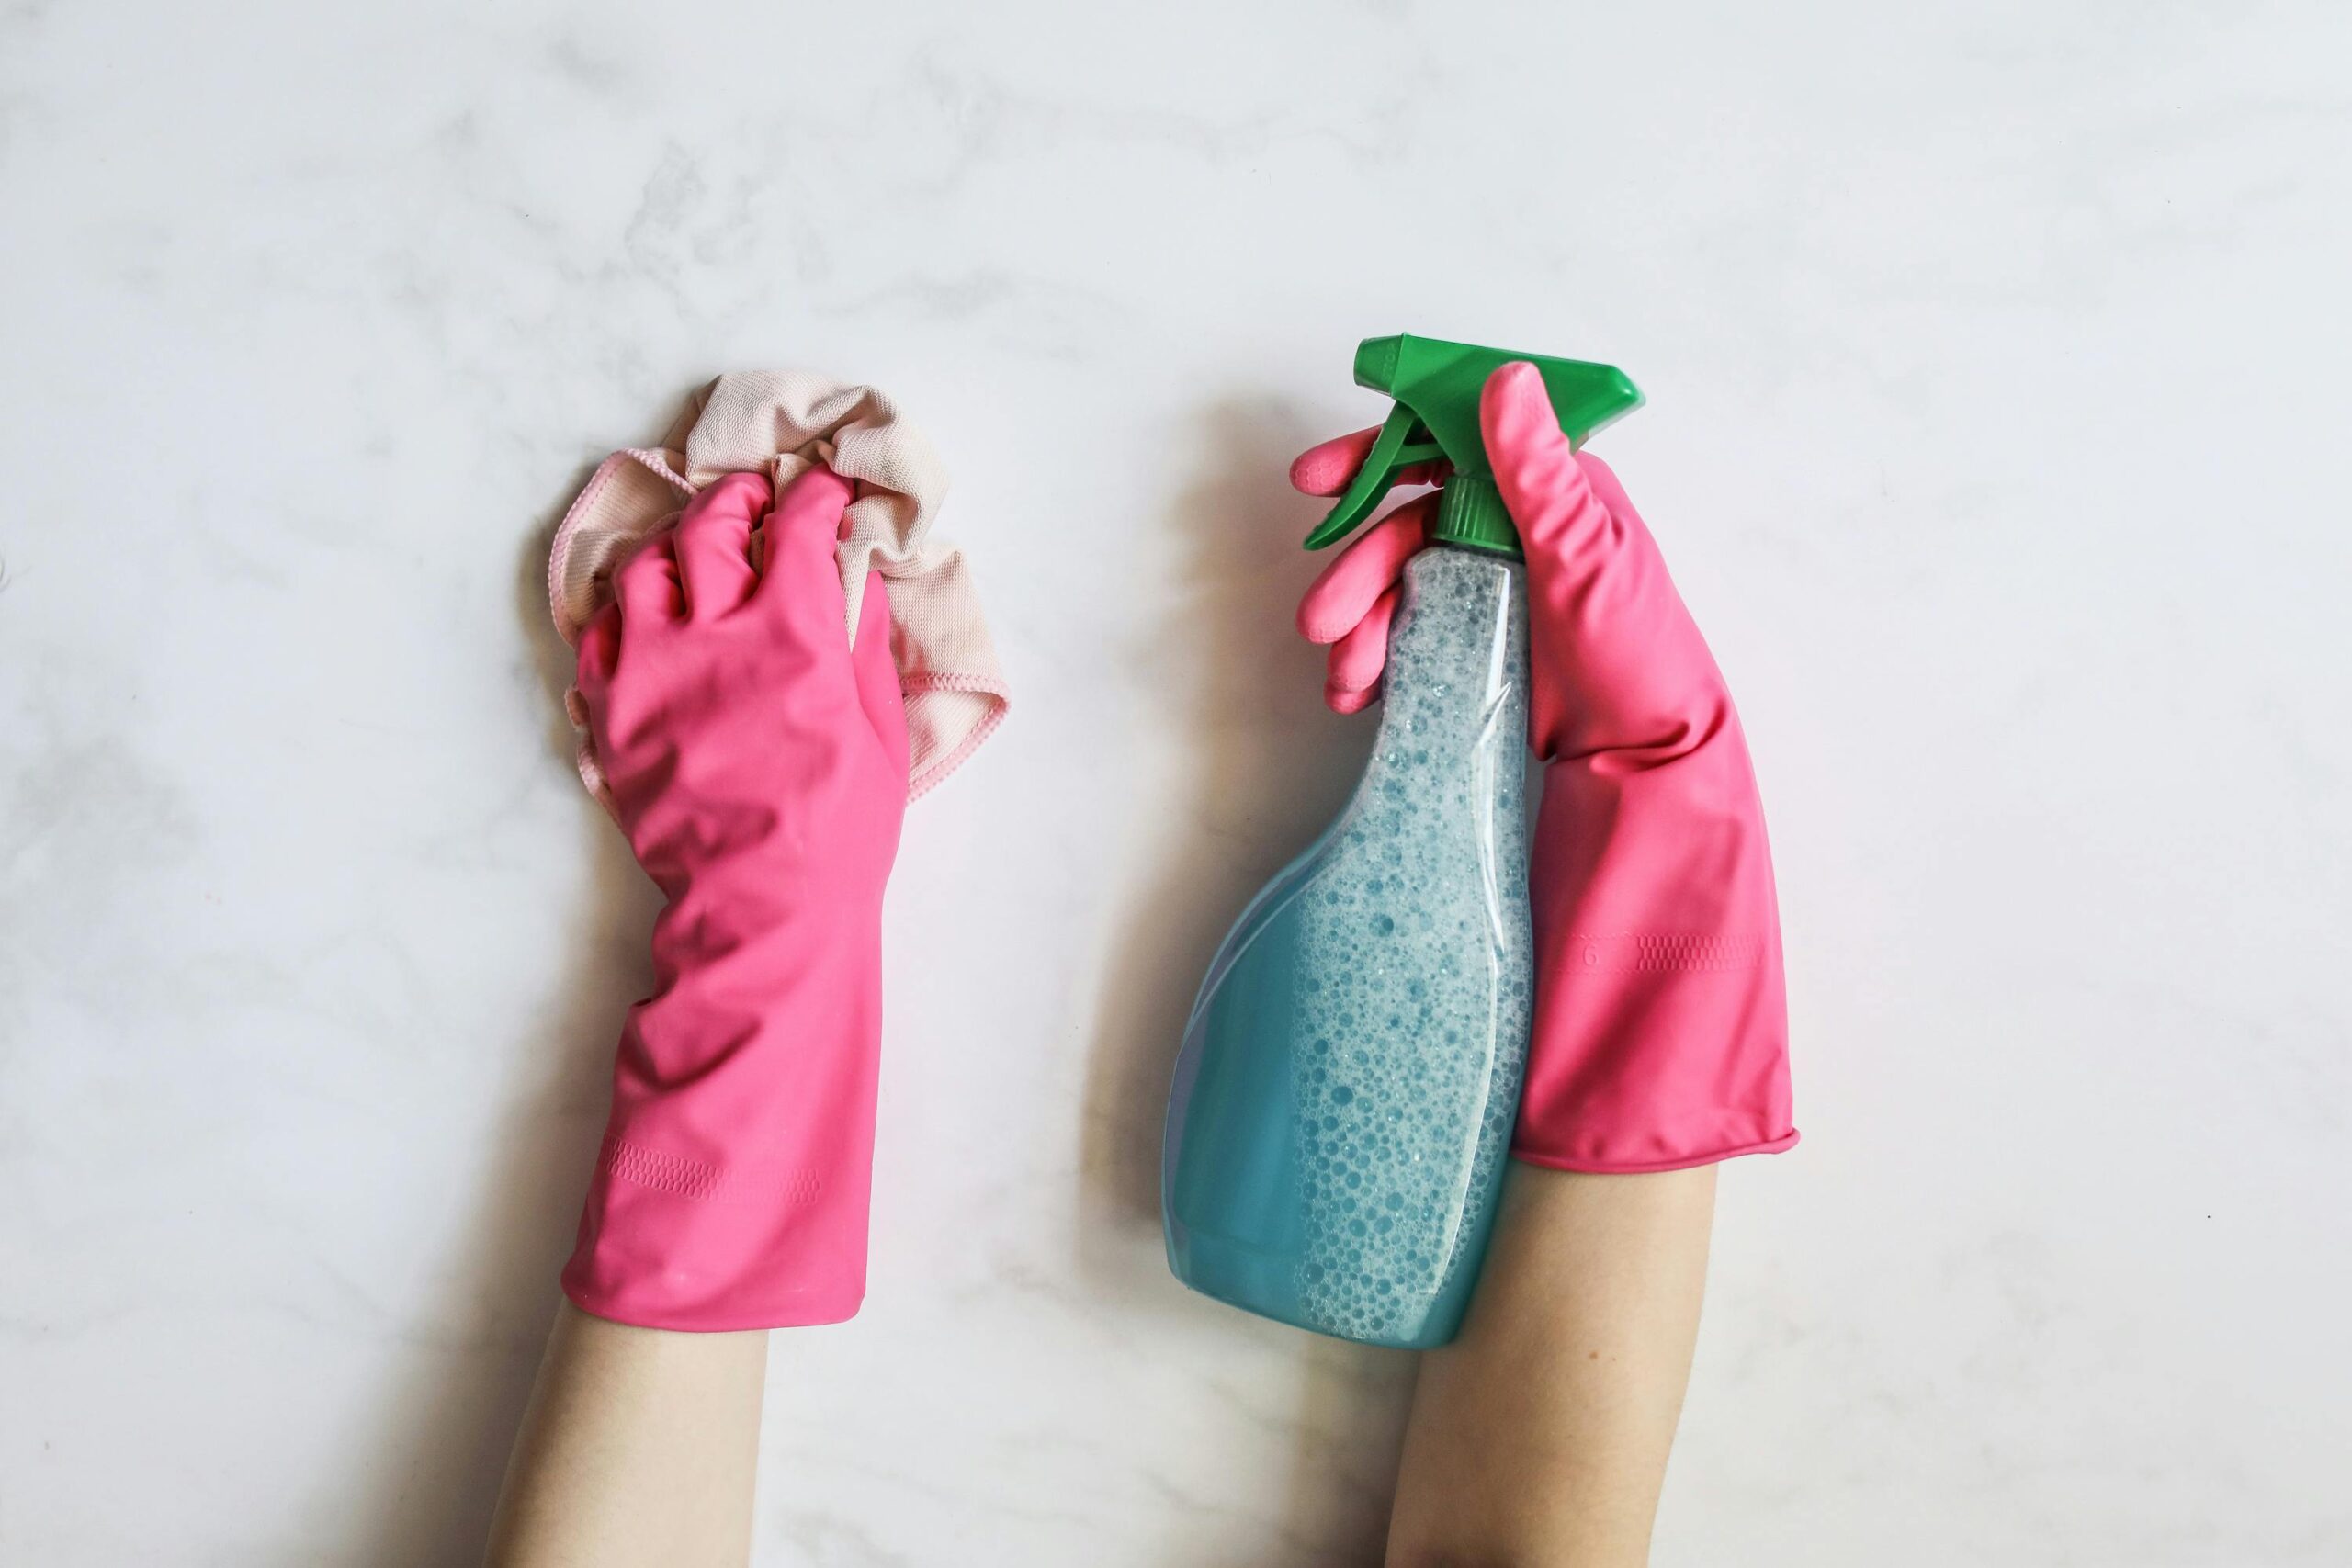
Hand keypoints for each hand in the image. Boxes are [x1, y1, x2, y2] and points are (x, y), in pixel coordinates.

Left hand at [563, 465, 909, 1329]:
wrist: (764, 907)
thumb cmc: (842, 828)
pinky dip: (623, 609)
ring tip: (692, 546)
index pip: (799, 528)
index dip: (817, 499)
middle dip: (737, 500)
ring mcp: (652, 670)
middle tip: (754, 500)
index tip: (828, 494)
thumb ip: (860, 643)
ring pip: (646, 567)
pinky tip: (643, 611)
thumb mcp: (878, 730)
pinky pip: (599, 635)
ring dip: (674, 544)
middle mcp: (715, 632)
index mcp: (793, 632)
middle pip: (711, 527)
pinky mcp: (611, 712)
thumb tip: (855, 578)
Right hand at [1292, 362, 1794, 1172]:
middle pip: (1424, 521)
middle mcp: (1543, 555)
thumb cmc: (1644, 693)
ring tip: (1341, 672)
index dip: (1389, 453)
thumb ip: (1542, 482)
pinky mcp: (1493, 675)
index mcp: (1574, 514)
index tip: (1320, 480)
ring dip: (1362, 615)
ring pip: (1410, 585)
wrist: (1663, 815)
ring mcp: (1516, 616)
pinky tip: (1362, 696)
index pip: (1469, 450)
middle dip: (1361, 558)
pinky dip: (1380, 659)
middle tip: (1323, 615)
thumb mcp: (1592, 575)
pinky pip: (1417, 642)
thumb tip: (1503, 381)